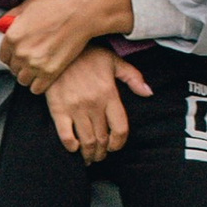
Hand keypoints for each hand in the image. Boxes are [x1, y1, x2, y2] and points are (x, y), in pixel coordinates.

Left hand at [0, 0, 134, 91]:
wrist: (80, 13)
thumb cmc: (55, 5)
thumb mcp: (27, 5)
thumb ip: (11, 17)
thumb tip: (0, 26)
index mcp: (12, 37)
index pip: (3, 57)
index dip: (12, 56)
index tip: (20, 54)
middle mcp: (20, 53)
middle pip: (13, 69)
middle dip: (21, 65)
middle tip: (33, 59)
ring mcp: (34, 64)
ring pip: (23, 80)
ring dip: (29, 75)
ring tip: (39, 68)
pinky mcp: (50, 72)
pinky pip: (36, 89)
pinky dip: (39, 84)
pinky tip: (45, 76)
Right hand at [46, 46, 150, 161]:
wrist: (58, 50)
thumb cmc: (87, 55)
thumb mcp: (113, 61)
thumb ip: (133, 77)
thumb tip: (148, 93)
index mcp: (109, 94)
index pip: (120, 128)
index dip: (119, 143)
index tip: (115, 147)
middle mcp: (94, 104)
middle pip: (102, 138)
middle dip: (102, 152)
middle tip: (100, 155)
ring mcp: (75, 108)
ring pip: (86, 141)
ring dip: (89, 154)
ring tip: (89, 157)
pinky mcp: (58, 109)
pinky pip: (65, 135)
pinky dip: (71, 146)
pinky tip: (74, 148)